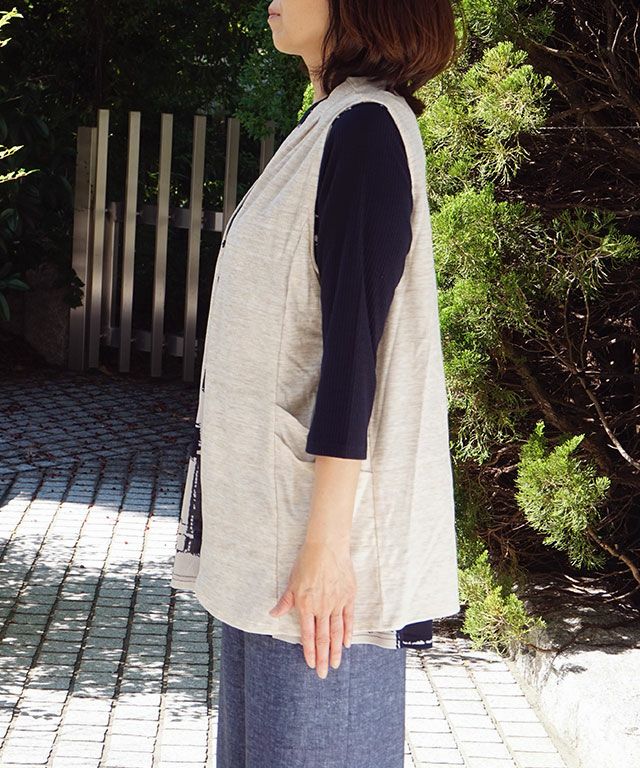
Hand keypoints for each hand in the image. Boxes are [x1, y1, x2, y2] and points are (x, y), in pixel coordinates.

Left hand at [268, 537, 355, 678]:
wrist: (326, 546)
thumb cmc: (307, 561)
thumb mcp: (292, 582)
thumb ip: (285, 601)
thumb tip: (273, 615)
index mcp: (305, 605)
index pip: (308, 635)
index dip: (309, 652)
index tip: (311, 665)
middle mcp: (321, 608)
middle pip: (323, 638)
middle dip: (323, 658)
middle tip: (324, 674)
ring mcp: (336, 603)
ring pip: (336, 631)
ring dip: (336, 650)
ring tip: (336, 664)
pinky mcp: (348, 596)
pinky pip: (349, 618)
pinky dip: (348, 632)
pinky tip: (348, 643)